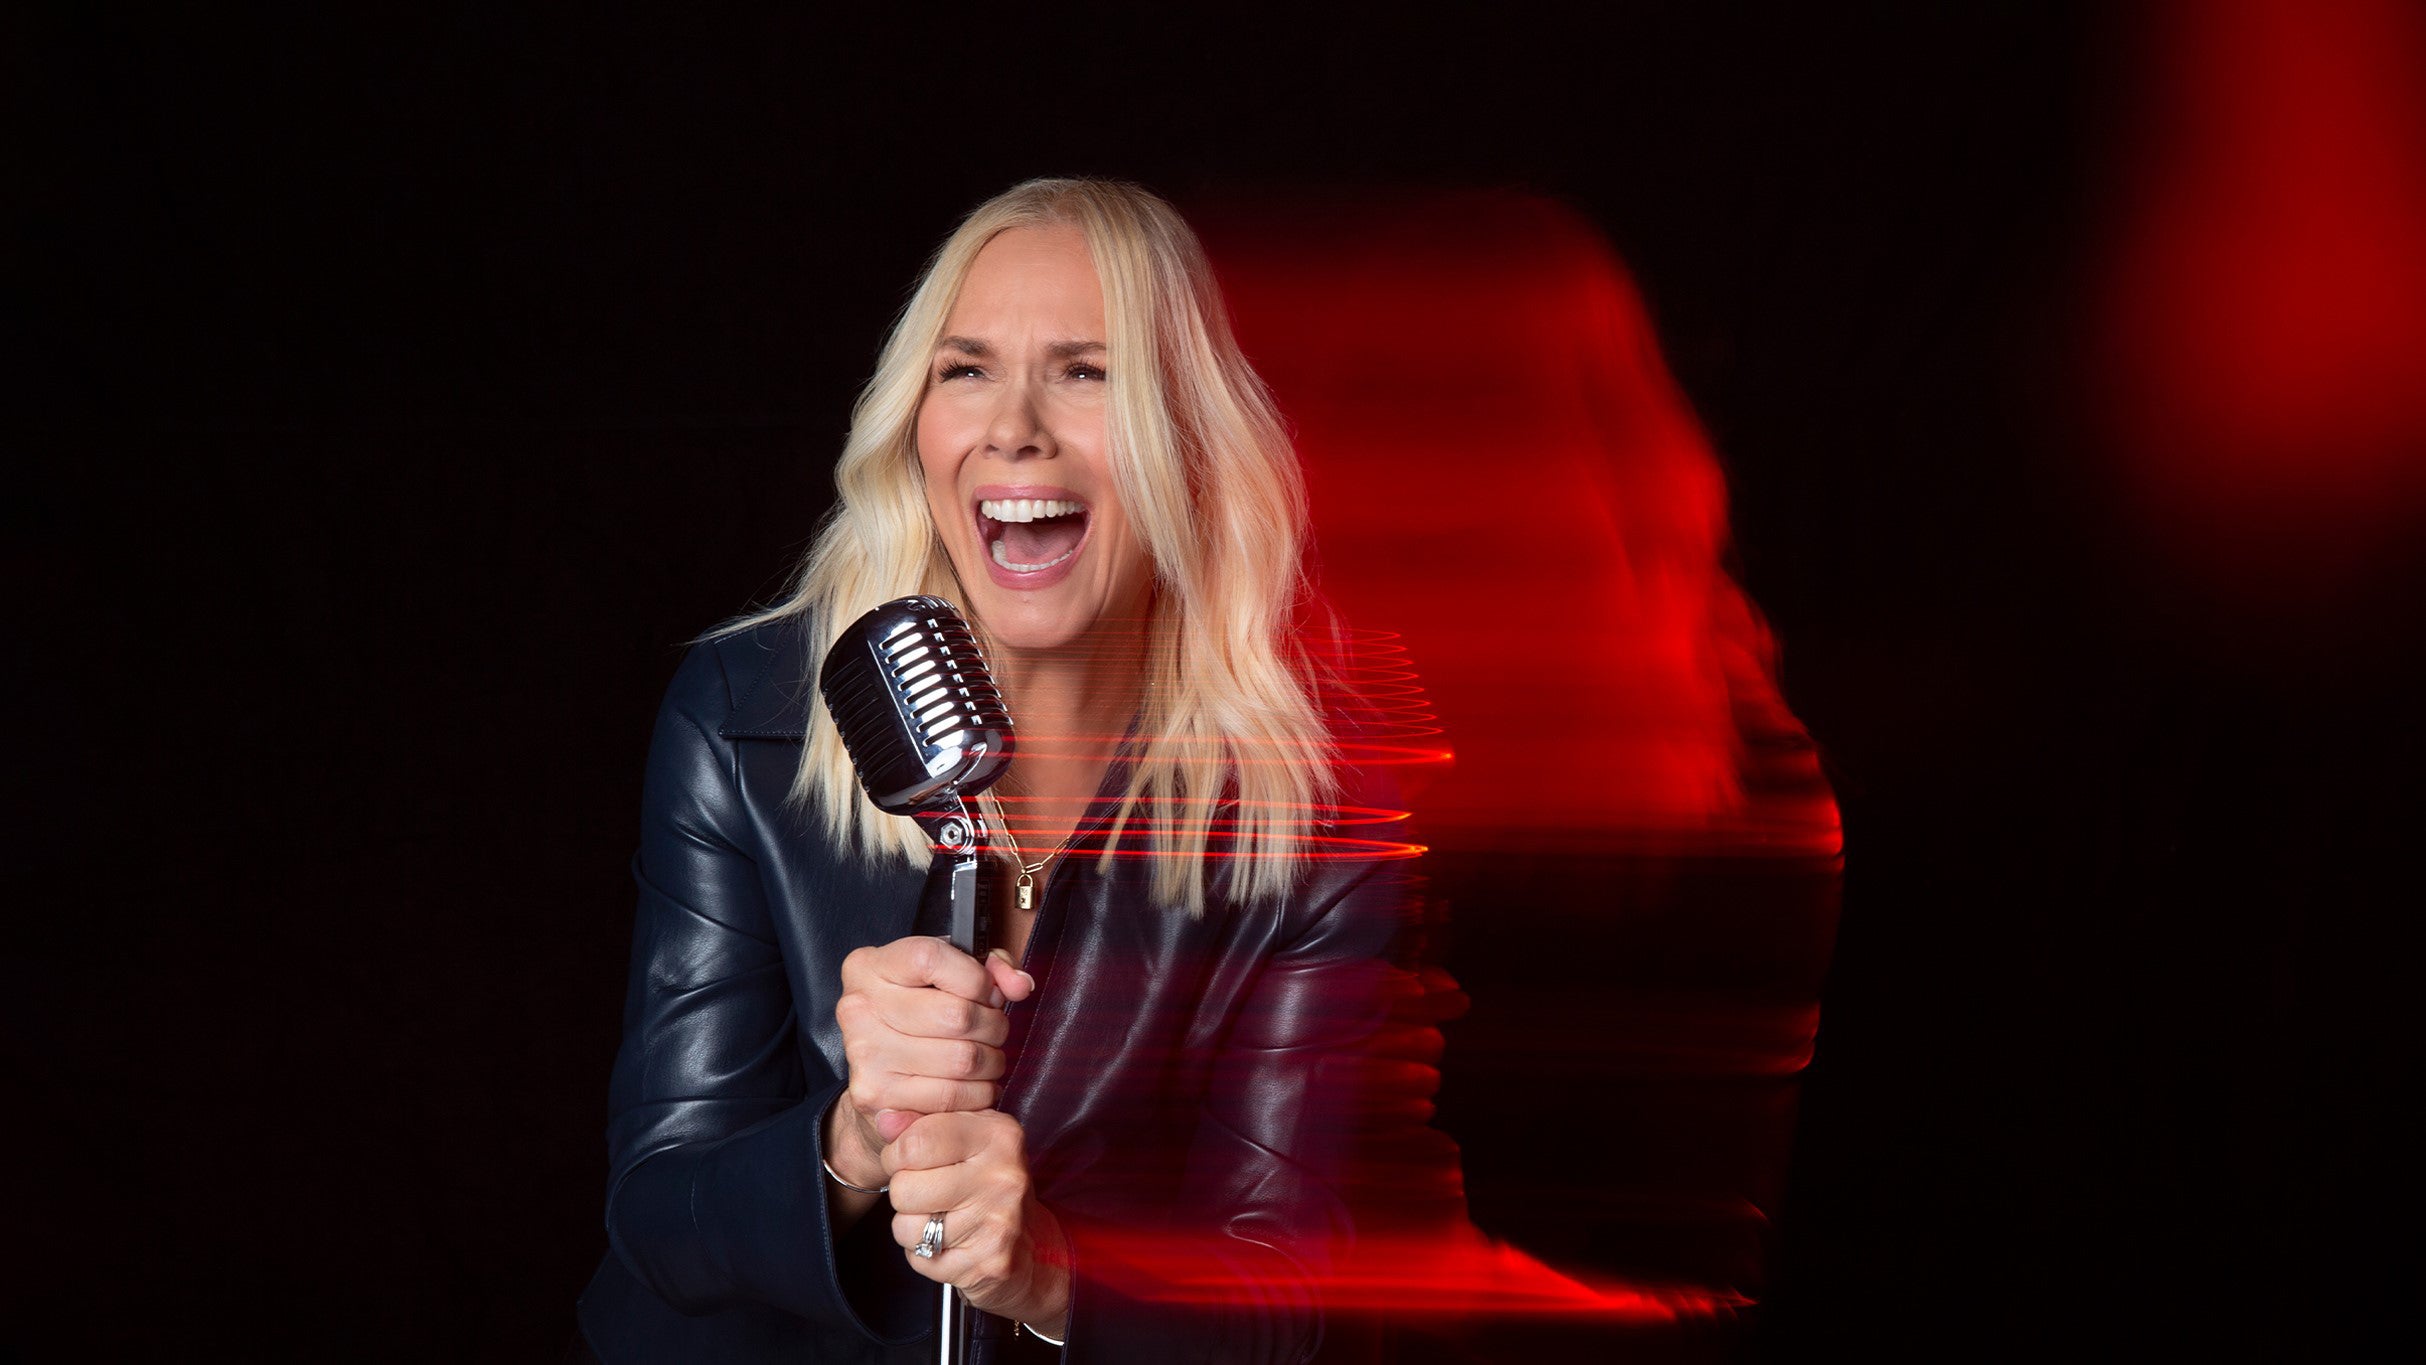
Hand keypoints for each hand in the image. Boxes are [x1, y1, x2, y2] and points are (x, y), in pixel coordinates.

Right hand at [826, 938, 1034, 1187]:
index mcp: (870, 967)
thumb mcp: (949, 974)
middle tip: (993, 1030)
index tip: (986, 992)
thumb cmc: (918, 1014)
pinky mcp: (875, 1094)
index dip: (976, 978)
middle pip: (956, 1015)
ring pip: (961, 1058)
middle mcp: (858, 1007)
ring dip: (991, 1061)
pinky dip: (979, 1093)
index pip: (931, 959)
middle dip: (993, 1025)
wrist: (878, 1073)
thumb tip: (1020, 985)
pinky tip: (976, 1084)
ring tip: (988, 1057)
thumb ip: (990, 968)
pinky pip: (951, 1095)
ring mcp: (864, 1053)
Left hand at [886, 1109, 1071, 1331]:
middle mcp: (1003, 1176)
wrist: (1035, 1246)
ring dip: (911, 1227)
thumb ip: (921, 1124)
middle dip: (904, 1193)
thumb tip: (884, 1119)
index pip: (916, 1140)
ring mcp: (998, 1222)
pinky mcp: (986, 1263)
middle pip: (904, 1187)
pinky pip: (920, 1258)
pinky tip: (950, 1243)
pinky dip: (924, 1254)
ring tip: (940, 1219)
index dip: (896, 1154)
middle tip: (928, 1193)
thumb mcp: (965, 1141)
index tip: (908, 1160)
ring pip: (906, 1227)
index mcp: (998, 1134)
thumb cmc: (988, 1185)